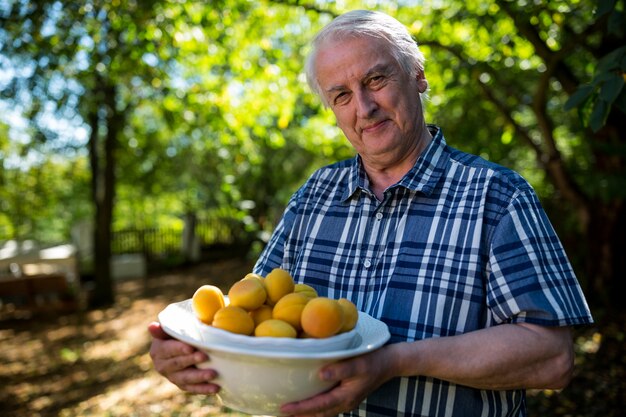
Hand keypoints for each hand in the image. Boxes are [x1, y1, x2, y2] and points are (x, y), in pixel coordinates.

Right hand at [148, 321, 220, 393]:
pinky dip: (204, 389)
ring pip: (185, 379)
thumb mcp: (169, 330)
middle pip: (177, 364)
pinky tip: (215, 388)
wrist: (179, 347)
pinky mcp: (182, 385)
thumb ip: (162, 329)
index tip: (190, 348)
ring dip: (199, 377)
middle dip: (191, 360)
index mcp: (158, 351)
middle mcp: (162, 366)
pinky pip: (192, 388)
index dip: (179, 349)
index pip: (168, 350)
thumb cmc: (177, 334)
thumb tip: (151, 326)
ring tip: (212, 374)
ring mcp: (172, 377)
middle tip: (205, 357)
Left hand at [279, 346, 394, 416]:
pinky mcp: (346, 397)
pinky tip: (308, 403)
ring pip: (322, 413)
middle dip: (300, 415)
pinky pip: (327, 407)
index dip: (300, 408)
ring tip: (290, 412)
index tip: (284, 408)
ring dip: (307, 413)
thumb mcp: (358, 363)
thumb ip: (339, 369)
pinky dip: (315, 408)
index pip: (318, 406)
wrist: (390, 363)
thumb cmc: (373, 361)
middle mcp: (345, 404)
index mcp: (346, 397)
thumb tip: (320, 374)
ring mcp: (346, 402)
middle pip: (318, 414)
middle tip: (280, 413)